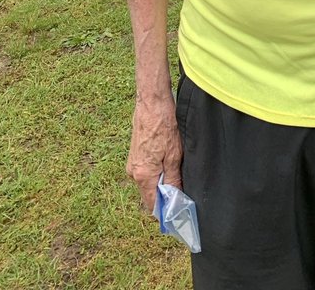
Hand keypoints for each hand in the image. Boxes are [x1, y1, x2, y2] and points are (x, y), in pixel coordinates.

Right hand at [127, 96, 182, 211]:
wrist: (152, 102)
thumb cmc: (164, 125)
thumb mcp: (174, 154)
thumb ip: (173, 178)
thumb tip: (175, 198)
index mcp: (143, 175)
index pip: (152, 204)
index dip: (165, 210)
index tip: (177, 212)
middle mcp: (133, 172)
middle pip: (149, 193)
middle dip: (164, 195)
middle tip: (182, 190)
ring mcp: (132, 163)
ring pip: (148, 181)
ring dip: (161, 181)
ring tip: (176, 172)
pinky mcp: (135, 154)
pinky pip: (146, 170)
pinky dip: (156, 171)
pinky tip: (168, 161)